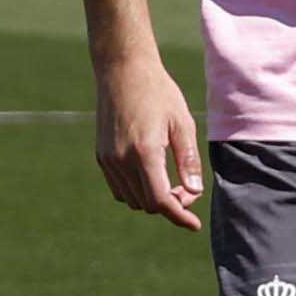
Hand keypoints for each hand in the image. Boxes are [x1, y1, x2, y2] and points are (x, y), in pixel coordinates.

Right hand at [93, 48, 204, 224]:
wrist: (122, 70)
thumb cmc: (158, 92)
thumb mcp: (182, 123)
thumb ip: (189, 160)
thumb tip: (195, 191)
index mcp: (144, 153)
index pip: (160, 201)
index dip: (179, 216)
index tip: (194, 225)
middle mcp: (121, 160)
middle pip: (147, 204)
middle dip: (170, 205)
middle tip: (188, 190)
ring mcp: (108, 160)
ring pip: (132, 200)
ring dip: (152, 200)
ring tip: (171, 183)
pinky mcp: (101, 156)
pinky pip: (119, 188)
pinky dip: (136, 191)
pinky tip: (151, 176)